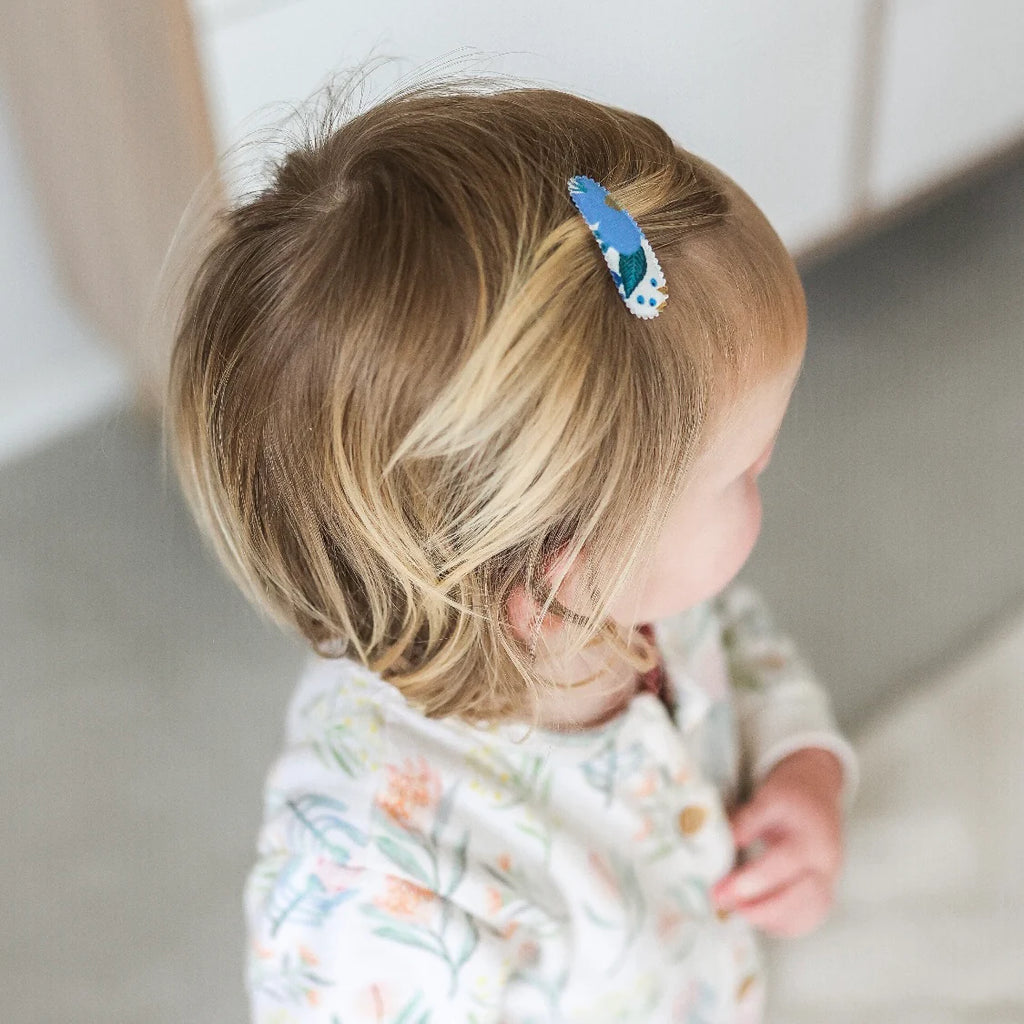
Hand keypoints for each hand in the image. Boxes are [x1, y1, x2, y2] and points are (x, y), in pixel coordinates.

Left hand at [710, 747, 844, 937]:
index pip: (781, 867)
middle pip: (798, 898)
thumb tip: (724, 843)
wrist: (818, 790)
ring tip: (736, 911)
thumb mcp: (767, 797)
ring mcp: (829, 880)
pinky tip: (758, 917)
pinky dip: (783, 924)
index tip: (720, 891)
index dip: (749, 883)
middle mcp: (825, 865)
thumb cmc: (790, 795)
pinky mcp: (824, 890)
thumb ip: (746, 820)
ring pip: (806, 914)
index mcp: (810, 839)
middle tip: (722, 904)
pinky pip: (809, 918)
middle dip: (759, 909)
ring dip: (770, 919)